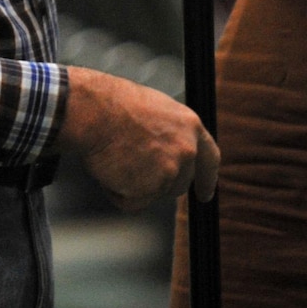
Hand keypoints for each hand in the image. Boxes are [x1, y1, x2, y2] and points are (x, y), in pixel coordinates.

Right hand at [57, 68, 218, 210]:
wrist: (97, 111)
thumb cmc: (117, 105)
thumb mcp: (157, 111)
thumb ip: (172, 134)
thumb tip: (167, 152)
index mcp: (190, 126)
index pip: (209, 160)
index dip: (207, 180)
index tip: (205, 195)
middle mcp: (186, 150)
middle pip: (179, 184)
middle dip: (159, 184)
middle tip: (133, 168)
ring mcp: (170, 171)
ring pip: (153, 194)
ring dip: (134, 185)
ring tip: (118, 157)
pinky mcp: (150, 188)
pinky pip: (132, 202)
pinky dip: (118, 192)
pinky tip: (111, 169)